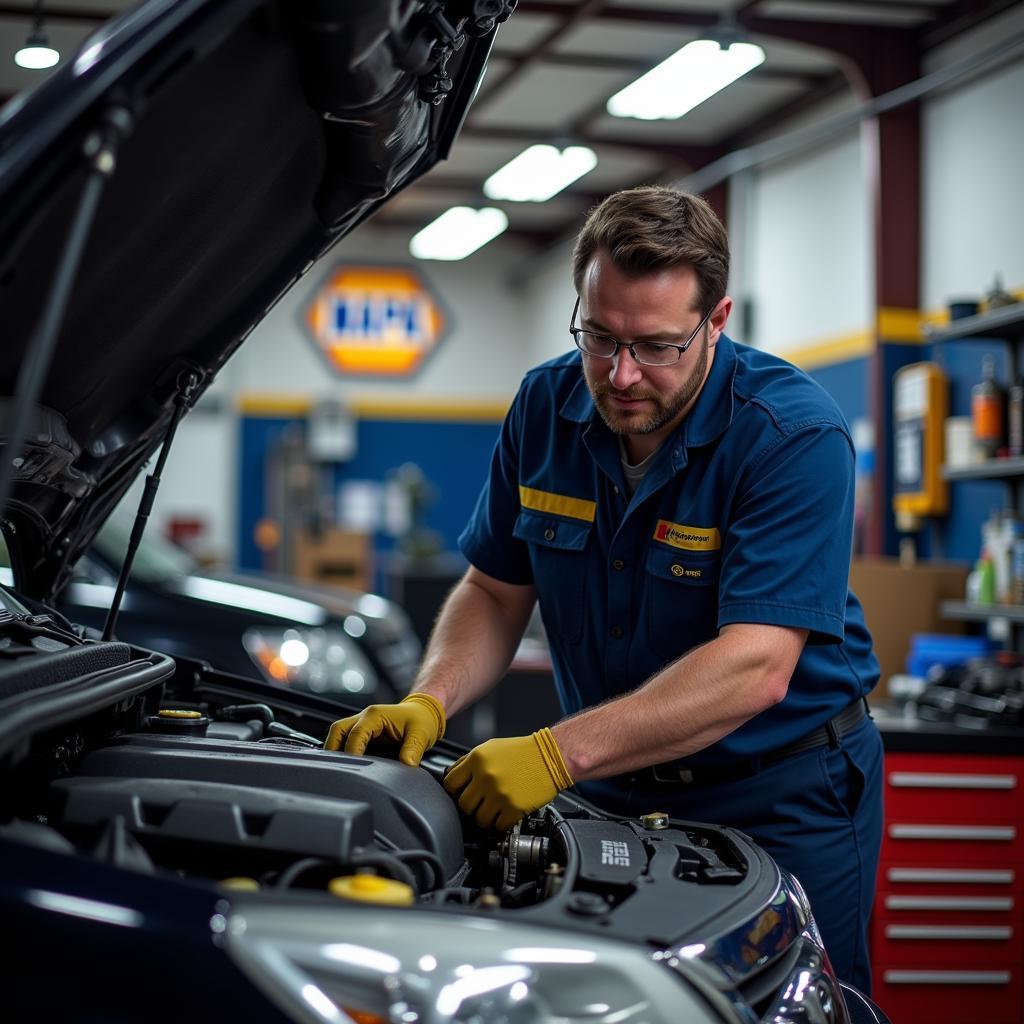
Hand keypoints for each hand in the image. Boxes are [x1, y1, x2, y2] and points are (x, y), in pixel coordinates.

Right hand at [323, 693, 445, 765]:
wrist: (425, 712)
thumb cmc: (422, 719)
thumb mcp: (421, 733)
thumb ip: (413, 749)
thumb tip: (407, 764)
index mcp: (376, 715)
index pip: (356, 733)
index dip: (353, 751)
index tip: (354, 767)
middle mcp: (365, 717)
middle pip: (338, 729)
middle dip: (333, 748)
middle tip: (335, 769)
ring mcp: (363, 723)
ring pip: (339, 733)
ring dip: (335, 748)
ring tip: (336, 768)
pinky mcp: (364, 732)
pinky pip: (346, 738)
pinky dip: (342, 749)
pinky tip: (345, 765)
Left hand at [443, 728, 573, 830]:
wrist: (551, 756)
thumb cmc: (522, 752)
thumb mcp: (491, 747)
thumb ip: (470, 761)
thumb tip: (453, 776)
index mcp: (477, 759)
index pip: (450, 783)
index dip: (455, 790)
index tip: (462, 793)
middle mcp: (486, 776)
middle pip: (464, 804)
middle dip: (471, 805)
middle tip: (480, 803)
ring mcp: (499, 793)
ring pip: (479, 819)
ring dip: (486, 816)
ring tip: (495, 808)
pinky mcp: (513, 808)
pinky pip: (498, 825)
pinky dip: (502, 822)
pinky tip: (507, 812)